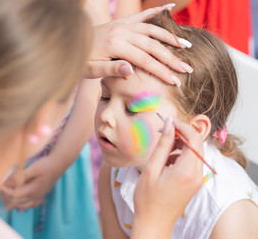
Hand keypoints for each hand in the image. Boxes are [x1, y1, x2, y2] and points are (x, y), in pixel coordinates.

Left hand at [0, 155, 60, 209]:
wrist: (58, 164)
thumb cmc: (46, 165)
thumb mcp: (34, 168)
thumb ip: (22, 175)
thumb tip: (12, 179)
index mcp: (33, 190)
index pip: (16, 195)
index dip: (7, 191)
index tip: (0, 186)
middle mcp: (36, 196)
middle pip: (18, 202)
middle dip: (8, 198)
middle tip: (2, 191)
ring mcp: (39, 196)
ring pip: (24, 205)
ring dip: (15, 203)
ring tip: (8, 198)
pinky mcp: (42, 195)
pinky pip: (32, 204)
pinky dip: (25, 204)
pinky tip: (22, 201)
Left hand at [85, 4, 191, 83]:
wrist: (68, 42)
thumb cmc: (79, 61)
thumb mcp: (91, 70)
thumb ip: (111, 70)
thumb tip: (130, 70)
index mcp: (115, 46)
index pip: (144, 61)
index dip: (161, 71)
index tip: (175, 81)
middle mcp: (121, 32)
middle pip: (153, 46)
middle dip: (171, 58)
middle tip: (187, 69)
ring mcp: (122, 25)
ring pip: (152, 29)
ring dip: (170, 37)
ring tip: (186, 46)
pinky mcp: (121, 22)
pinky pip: (141, 15)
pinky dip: (156, 11)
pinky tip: (170, 7)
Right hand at [131, 119, 203, 238]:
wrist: (154, 223)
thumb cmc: (148, 199)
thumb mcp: (151, 169)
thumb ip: (162, 145)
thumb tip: (169, 125)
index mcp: (187, 171)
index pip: (194, 139)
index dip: (182, 126)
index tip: (168, 122)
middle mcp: (197, 175)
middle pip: (197, 144)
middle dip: (181, 134)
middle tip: (163, 133)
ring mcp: (197, 179)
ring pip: (194, 152)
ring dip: (180, 145)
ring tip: (161, 151)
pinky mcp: (194, 182)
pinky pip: (191, 162)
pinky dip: (180, 156)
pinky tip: (165, 161)